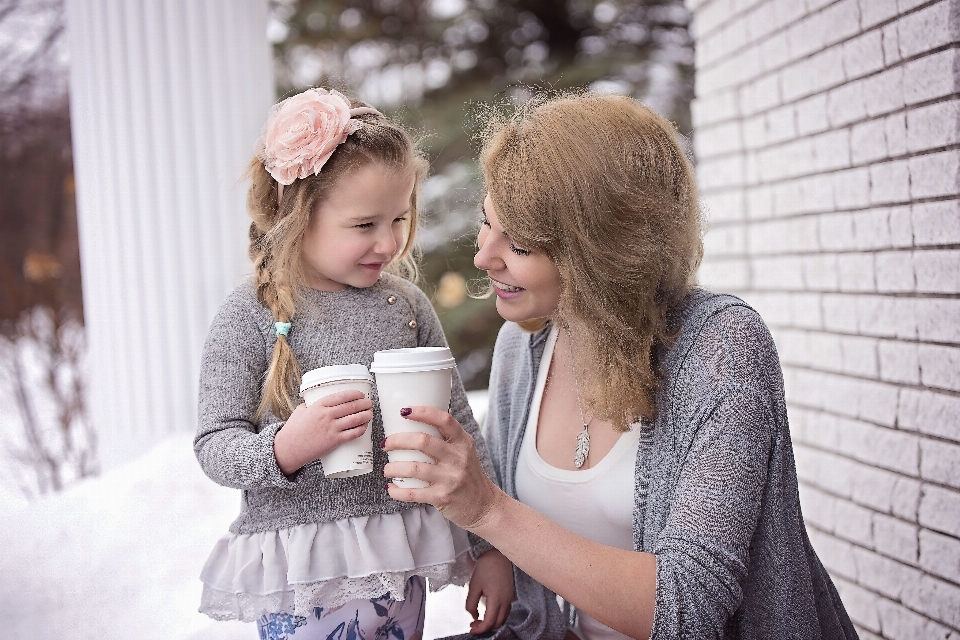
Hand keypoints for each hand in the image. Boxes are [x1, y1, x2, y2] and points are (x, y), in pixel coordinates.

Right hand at [273, 390, 372, 474]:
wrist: (289, 448)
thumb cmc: (293, 430)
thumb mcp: (300, 411)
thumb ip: (309, 405)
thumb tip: (314, 402)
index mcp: (319, 405)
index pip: (342, 396)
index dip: (355, 394)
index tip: (361, 394)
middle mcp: (327, 415)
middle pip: (352, 406)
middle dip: (364, 403)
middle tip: (369, 403)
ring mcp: (331, 428)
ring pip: (355, 419)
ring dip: (366, 415)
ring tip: (370, 413)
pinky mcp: (334, 441)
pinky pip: (353, 434)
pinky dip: (361, 429)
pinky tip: (365, 426)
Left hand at [383, 405, 504, 529]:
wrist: (484, 506)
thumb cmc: (468, 475)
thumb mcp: (465, 451)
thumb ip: (446, 439)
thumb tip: (414, 424)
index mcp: (463, 442)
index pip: (444, 420)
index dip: (423, 412)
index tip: (404, 411)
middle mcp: (459, 458)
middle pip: (423, 441)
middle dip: (398, 441)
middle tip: (386, 444)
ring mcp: (451, 478)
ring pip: (414, 468)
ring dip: (393, 468)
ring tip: (386, 469)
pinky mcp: (443, 497)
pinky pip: (413, 493)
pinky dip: (398, 491)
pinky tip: (391, 488)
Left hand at [466, 549, 513, 633]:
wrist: (498, 554)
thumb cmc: (486, 567)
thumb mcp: (474, 585)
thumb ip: (471, 603)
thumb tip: (473, 616)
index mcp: (496, 599)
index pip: (489, 622)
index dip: (480, 629)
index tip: (471, 629)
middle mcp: (506, 601)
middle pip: (498, 623)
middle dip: (486, 627)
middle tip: (474, 624)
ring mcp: (509, 597)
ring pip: (503, 618)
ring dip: (492, 622)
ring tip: (480, 619)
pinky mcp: (510, 593)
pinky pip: (505, 610)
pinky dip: (497, 615)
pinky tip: (488, 611)